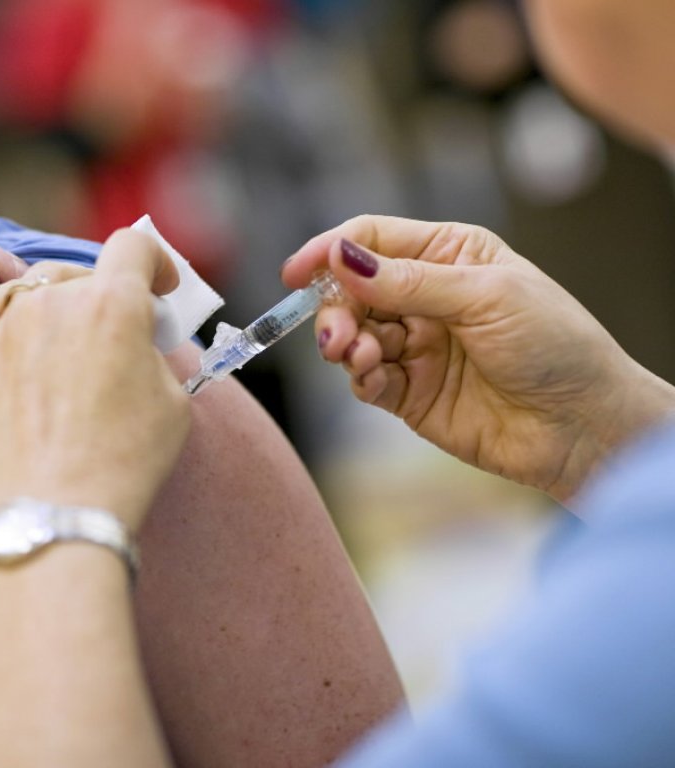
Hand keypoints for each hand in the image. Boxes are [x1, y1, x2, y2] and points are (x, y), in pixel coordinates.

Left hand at [0, 229, 190, 529]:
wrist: (50, 515)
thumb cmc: (121, 465)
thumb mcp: (172, 403)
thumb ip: (156, 353)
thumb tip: (140, 342)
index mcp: (112, 305)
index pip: (134, 247)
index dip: (154, 261)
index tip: (158, 287)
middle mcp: (55, 302)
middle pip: (85, 273)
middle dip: (108, 296)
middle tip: (118, 337)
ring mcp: (6, 325)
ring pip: (38, 289)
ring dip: (61, 307)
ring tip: (71, 347)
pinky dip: (15, 316)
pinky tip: (27, 343)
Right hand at [283, 215, 674, 501]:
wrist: (584, 425)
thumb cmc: (555, 344)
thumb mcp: (485, 297)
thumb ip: (409, 281)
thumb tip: (342, 258)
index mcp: (449, 254)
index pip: (373, 239)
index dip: (331, 251)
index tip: (297, 273)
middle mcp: (426, 297)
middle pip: (352, 290)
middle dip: (336, 308)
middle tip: (336, 333)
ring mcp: (416, 346)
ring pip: (353, 335)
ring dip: (345, 343)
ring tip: (356, 355)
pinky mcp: (410, 393)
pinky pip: (366, 378)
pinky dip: (360, 376)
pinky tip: (373, 377)